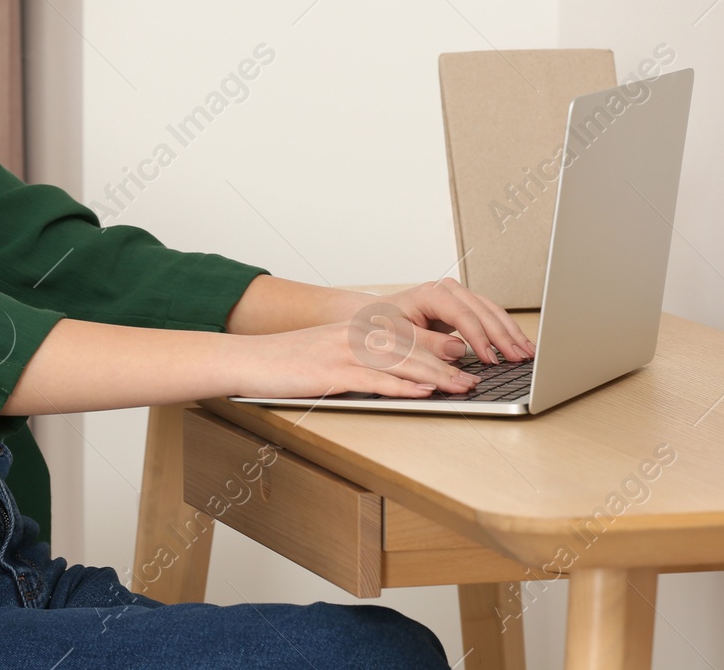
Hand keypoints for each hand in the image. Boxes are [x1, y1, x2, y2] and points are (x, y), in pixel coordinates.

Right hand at [230, 316, 485, 399]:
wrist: (247, 360)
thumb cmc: (287, 362)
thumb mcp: (328, 354)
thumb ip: (361, 360)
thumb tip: (396, 374)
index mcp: (356, 329)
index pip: (407, 336)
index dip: (440, 347)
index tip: (466, 359)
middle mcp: (354, 336)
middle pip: (411, 348)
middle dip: (447, 363)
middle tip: (475, 376)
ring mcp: (342, 353)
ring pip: (399, 362)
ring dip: (435, 376)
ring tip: (462, 387)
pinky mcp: (330, 373)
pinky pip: (373, 380)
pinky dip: (401, 387)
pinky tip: (422, 393)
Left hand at [370, 279, 533, 365]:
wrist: (377, 315)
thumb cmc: (384, 324)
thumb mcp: (398, 336)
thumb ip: (426, 343)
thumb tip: (458, 350)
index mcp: (432, 293)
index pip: (463, 314)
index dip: (479, 337)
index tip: (490, 359)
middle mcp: (449, 290)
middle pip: (483, 311)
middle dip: (503, 336)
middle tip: (519, 358)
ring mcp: (459, 297)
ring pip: (492, 312)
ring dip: (511, 333)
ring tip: (528, 353)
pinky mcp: (465, 308)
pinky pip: (490, 318)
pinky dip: (506, 332)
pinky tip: (519, 345)